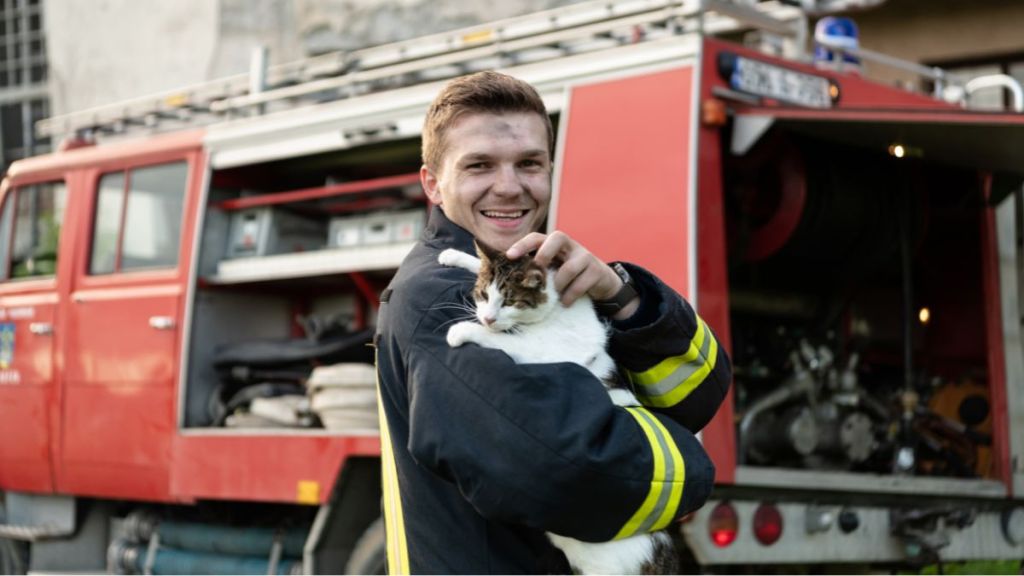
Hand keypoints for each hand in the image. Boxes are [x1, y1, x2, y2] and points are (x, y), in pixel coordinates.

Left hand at [506, 231, 629, 308]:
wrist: (602, 282)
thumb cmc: (570, 276)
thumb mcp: (554, 270)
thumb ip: (539, 271)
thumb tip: (512, 283)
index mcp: (555, 244)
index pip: (537, 237)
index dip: (523, 244)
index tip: (509, 256)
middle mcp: (570, 246)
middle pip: (557, 237)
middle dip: (545, 253)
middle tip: (538, 270)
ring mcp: (585, 256)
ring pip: (569, 267)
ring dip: (559, 284)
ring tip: (555, 294)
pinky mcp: (597, 270)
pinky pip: (580, 284)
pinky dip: (570, 296)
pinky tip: (565, 302)